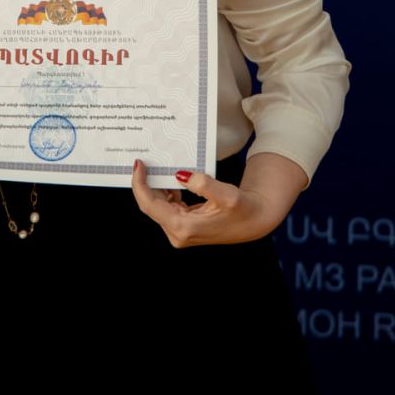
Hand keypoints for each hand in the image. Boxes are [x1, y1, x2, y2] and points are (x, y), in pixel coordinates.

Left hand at [129, 152, 305, 247]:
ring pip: (158, 206)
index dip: (139, 184)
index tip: (138, 165)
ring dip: (156, 187)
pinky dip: (166, 192)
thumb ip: (203, 184)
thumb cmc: (243, 209)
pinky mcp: (184, 227)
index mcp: (183, 227)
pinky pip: (167, 207)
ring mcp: (180, 232)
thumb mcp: (226, 194)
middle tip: (146, 160)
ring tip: (157, 167)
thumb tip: (180, 175)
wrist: (256, 220)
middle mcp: (178, 233)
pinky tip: (171, 179)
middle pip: (151, 205)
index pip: (149, 205)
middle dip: (146, 183)